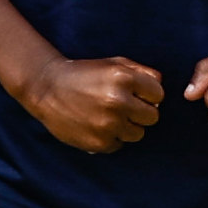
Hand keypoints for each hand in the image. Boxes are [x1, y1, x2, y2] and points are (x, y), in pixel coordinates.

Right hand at [19, 53, 164, 153]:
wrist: (47, 89)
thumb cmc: (84, 74)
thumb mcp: (113, 63)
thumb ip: (142, 71)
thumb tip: (161, 85)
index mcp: (124, 78)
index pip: (158, 94)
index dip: (148, 95)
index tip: (136, 94)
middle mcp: (118, 101)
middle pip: (152, 117)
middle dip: (141, 113)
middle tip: (123, 107)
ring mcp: (108, 124)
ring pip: (138, 134)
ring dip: (127, 127)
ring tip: (109, 116)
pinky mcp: (99, 142)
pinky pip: (120, 144)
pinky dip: (111, 138)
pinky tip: (96, 125)